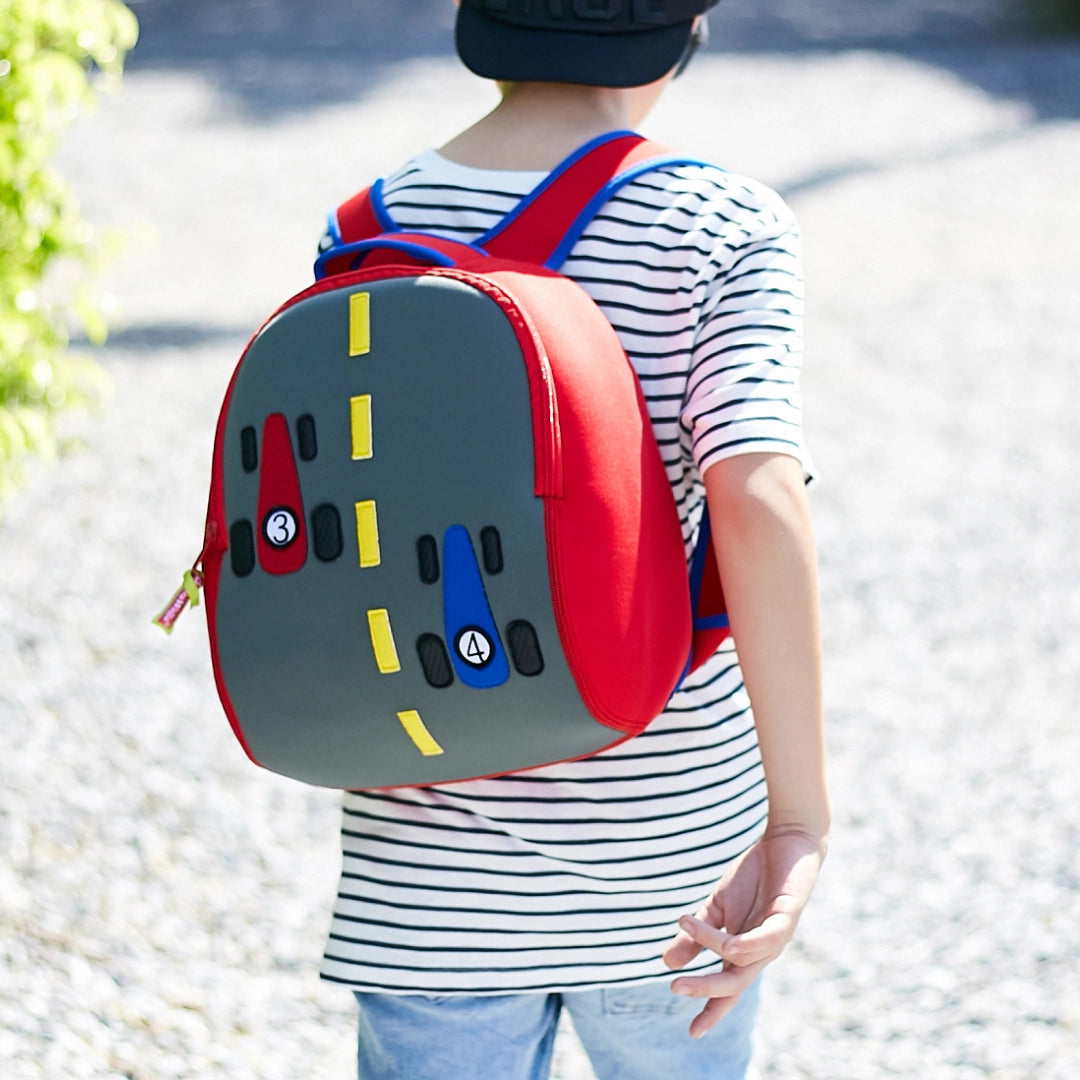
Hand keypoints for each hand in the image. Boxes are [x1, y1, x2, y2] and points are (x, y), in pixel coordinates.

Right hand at [662, 827, 825, 1037]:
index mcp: (744, 951)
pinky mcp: (786, 918)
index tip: (692, 1033)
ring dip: (711, 947)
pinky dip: (741, 943)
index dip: (711, 1010)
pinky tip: (723, 939)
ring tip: (684, 925)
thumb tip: (666, 962)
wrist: (786, 842)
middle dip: (706, 990)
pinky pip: (764, 940)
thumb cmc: (754, 878)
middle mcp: (762, 951)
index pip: (728, 988)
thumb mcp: (718, 908)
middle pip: (734, 983)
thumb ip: (696, 935)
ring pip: (743, 960)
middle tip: (675, 987)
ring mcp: (776, 937)